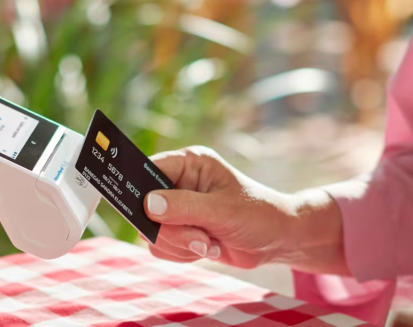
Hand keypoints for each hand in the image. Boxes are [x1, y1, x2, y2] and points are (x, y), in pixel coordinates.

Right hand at [143, 146, 348, 274]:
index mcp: (188, 164)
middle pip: (145, 208)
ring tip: (210, 242)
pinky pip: (161, 247)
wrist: (277, 241)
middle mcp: (178, 183)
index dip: (139, 191)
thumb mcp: (221, 210)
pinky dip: (183, 253)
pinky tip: (208, 247)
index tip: (144, 212)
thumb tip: (147, 206)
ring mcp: (176, 208)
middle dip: (172, 230)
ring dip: (181, 244)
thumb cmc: (257, 215)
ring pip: (152, 232)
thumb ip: (183, 207)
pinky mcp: (178, 230)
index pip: (147, 171)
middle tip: (201, 237)